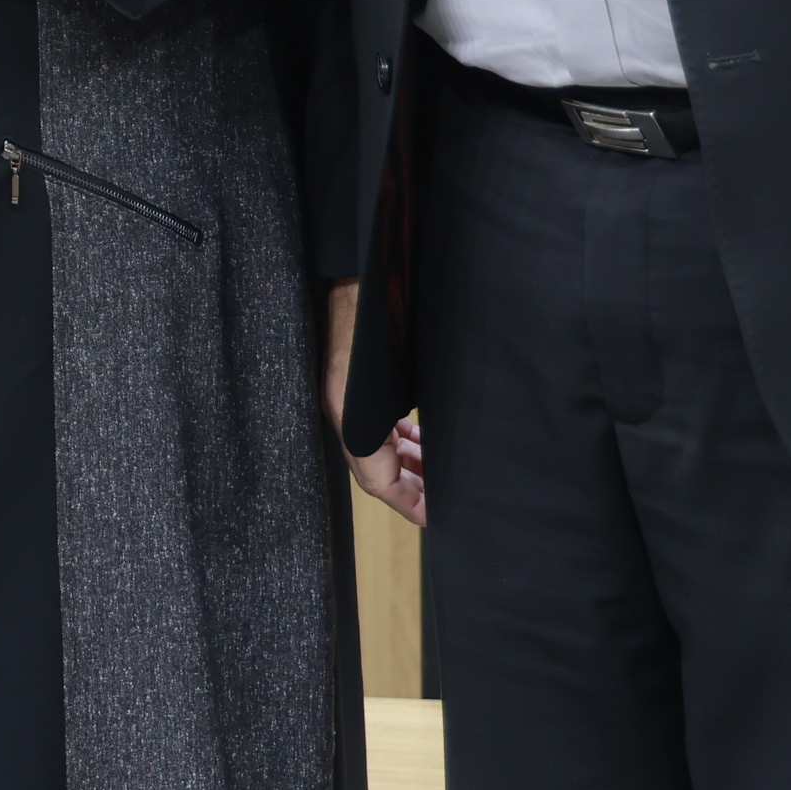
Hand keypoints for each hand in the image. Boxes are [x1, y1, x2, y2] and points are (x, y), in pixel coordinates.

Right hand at [324, 279, 426, 527]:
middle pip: (375, 469)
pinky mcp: (354, 384)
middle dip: (410, 488)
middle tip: (445, 500)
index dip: (406, 501)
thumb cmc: (377, 317)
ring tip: (440, 474)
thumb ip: (410, 419)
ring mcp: (347, 397)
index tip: (434, 517)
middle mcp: (345, 411)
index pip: (375, 478)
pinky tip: (421, 438)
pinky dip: (399, 439)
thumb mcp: (398, 374)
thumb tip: (433, 456)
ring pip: (376, 448)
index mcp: (351, 414)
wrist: (357, 272)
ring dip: (407, 464)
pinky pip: (375, 425)